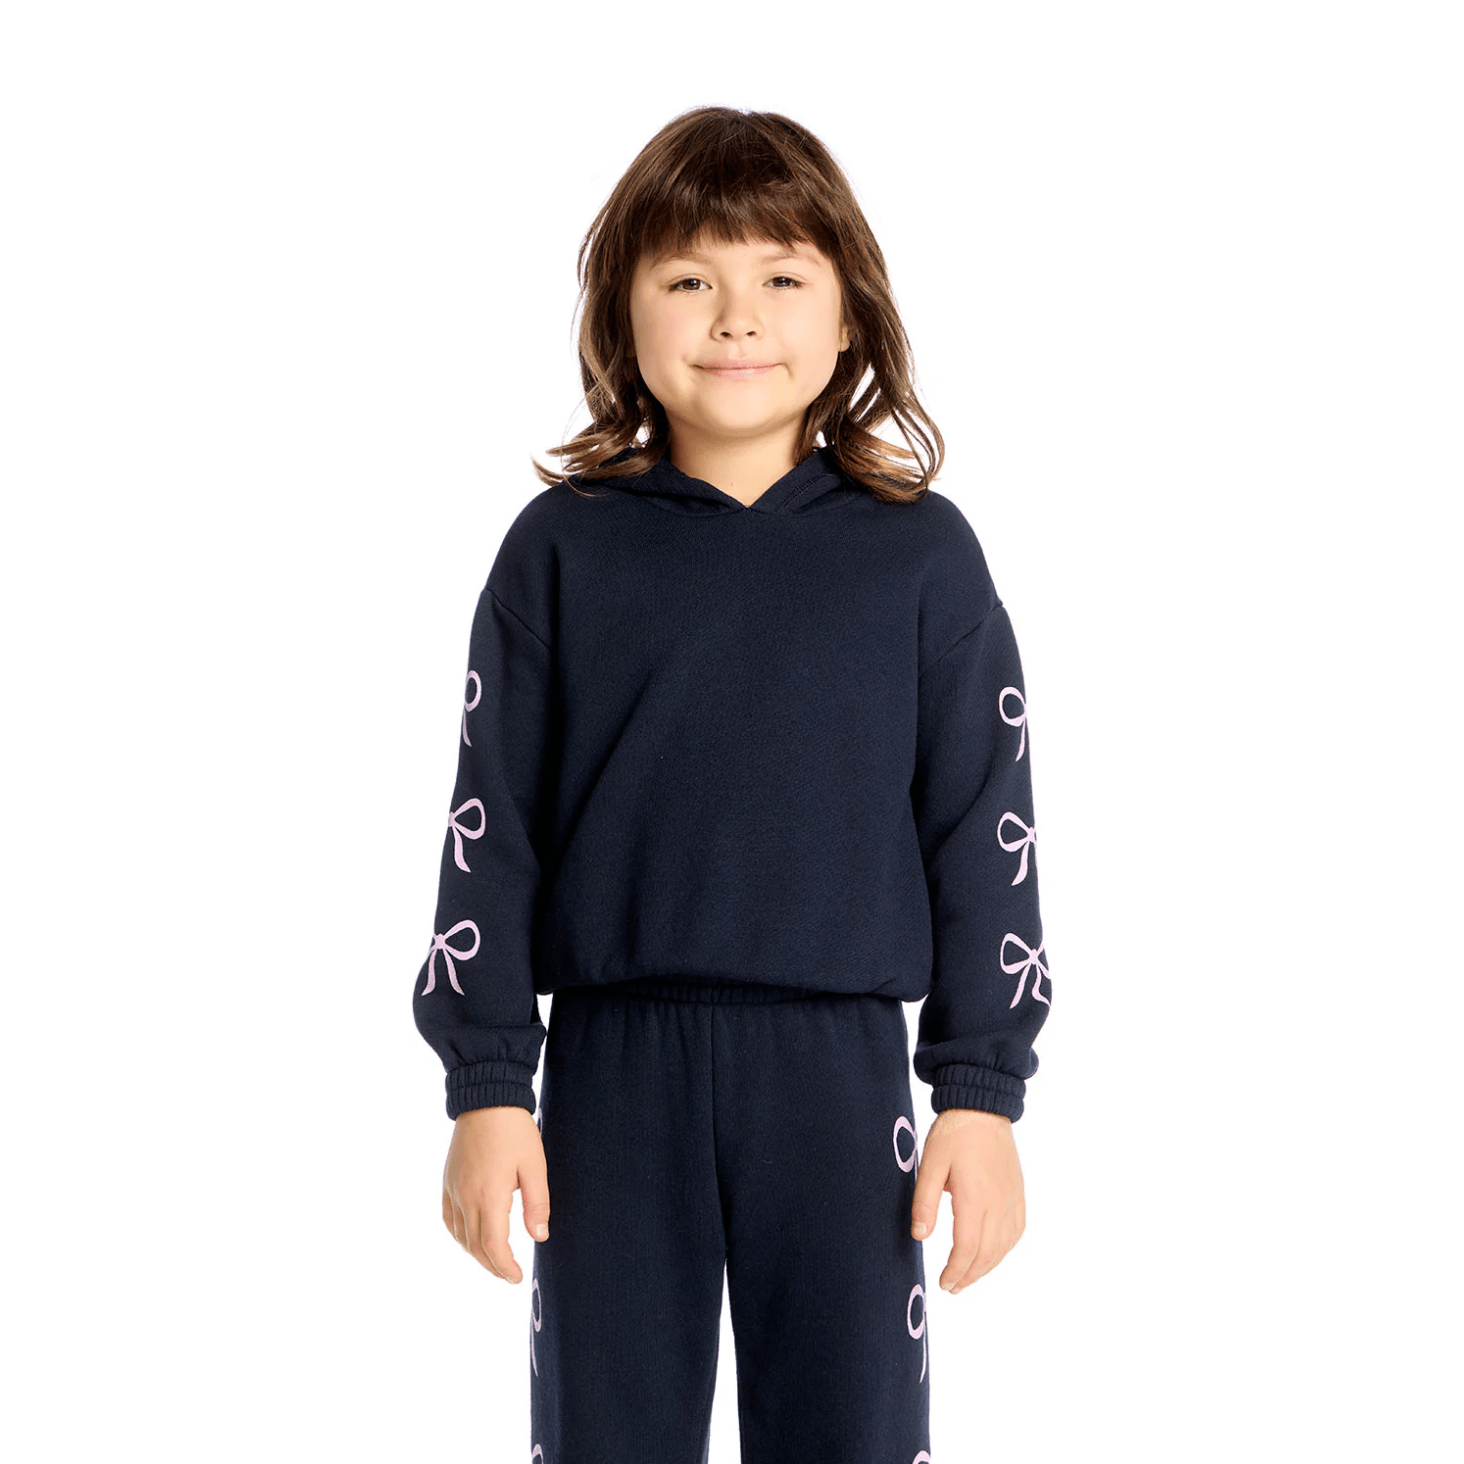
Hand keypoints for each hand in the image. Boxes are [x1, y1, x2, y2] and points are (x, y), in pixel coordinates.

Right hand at [442, 1105, 550, 1281]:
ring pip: (460, 1235)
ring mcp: (453, 1189)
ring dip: (476, 1254)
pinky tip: (470, 1239)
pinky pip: (449, 1219)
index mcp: (489, 1194)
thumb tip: (539, 1237)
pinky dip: (459, 1236)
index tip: (517, 1278)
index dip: (504, 1267)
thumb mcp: (535, 1165)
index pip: (493, 1245)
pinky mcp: (448, 1181)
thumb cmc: (515, 1130)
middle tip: (510, 1275)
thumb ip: (537, 1204)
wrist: (486, 1098)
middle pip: (475, 1245)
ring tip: (495, 1261)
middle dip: (493, 1265)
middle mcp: (466, 1196)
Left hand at [909, 1108, 1024, 1293]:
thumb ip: (924, 1201)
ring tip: (968, 1276)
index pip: (967, 1248)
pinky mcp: (1018, 1193)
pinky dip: (1004, 1249)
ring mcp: (1012, 1198)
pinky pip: (1016, 1231)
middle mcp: (998, 1203)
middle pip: (987, 1253)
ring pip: (1004, 1246)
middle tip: (953, 1287)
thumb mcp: (931, 1164)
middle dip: (969, 1275)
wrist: (983, 1106)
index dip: (956, 1271)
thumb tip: (920, 1236)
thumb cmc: (954, 1133)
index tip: (944, 1283)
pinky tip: (993, 1254)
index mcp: (975, 1197)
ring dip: (987, 1267)